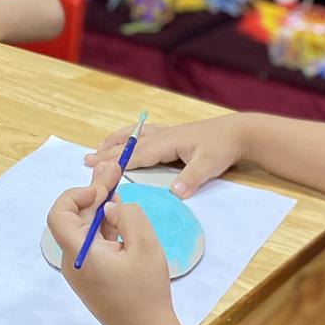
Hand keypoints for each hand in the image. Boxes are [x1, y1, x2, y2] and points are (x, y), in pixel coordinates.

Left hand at [48, 163, 177, 324]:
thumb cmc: (146, 291)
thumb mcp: (145, 244)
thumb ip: (127, 214)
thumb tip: (108, 207)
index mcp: (79, 253)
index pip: (59, 214)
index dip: (77, 194)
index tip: (102, 189)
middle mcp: (73, 262)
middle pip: (74, 219)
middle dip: (95, 195)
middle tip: (116, 171)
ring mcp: (81, 273)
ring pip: (84, 232)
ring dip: (100, 211)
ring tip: (120, 191)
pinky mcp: (91, 280)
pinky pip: (93, 247)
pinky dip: (104, 230)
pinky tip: (122, 221)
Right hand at [84, 116, 245, 198]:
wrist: (238, 132)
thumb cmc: (222, 148)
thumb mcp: (209, 166)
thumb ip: (191, 178)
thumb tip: (174, 192)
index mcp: (167, 143)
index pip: (136, 155)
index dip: (115, 161)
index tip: (95, 167)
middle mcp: (163, 136)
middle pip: (130, 144)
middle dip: (108, 152)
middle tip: (86, 160)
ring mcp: (167, 133)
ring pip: (134, 136)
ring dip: (115, 141)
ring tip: (98, 147)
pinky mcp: (172, 134)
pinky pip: (143, 134)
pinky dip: (129, 137)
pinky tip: (127, 140)